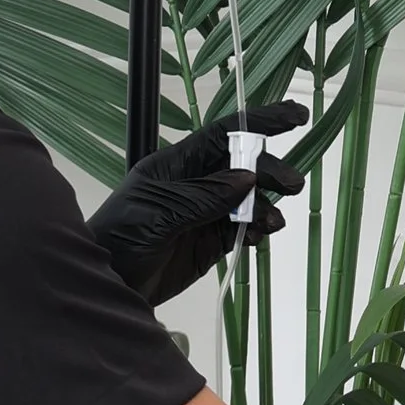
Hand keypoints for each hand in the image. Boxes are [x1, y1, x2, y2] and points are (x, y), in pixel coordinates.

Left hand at [89, 100, 307, 305]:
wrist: (108, 286)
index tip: (296, 117)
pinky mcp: (211, 242)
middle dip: (269, 171)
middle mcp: (195, 185)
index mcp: (177, 166)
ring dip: (264, 207)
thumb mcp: (159, 215)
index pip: (222, 135)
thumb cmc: (121, 240)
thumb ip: (204, 197)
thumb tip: (248, 178)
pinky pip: (242, 229)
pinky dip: (256, 230)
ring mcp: (205, 214)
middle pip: (241, 167)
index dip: (258, 122)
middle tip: (292, 186)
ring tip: (272, 223)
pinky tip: (259, 237)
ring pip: (246, 200)